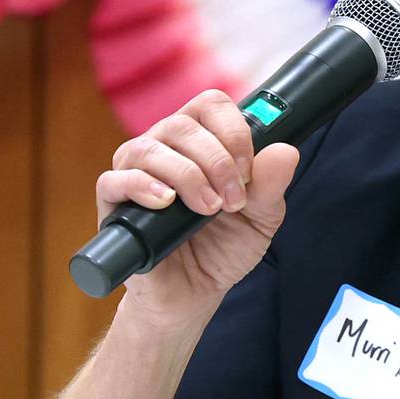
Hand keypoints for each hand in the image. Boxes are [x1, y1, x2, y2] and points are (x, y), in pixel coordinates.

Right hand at [94, 89, 299, 330]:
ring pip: (149, 148)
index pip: (211, 105)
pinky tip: (166, 203)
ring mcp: (135, 172)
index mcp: (201, 142)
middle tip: (232, 200)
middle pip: (181, 124)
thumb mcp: (261, 218)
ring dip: (187, 176)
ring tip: (208, 210)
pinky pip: (114, 179)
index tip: (249, 171)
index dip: (233, 130)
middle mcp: (165, 148)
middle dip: (216, 161)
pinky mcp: (113, 203)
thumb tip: (286, 151)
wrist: (194, 294)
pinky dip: (142, 186)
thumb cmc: (223, 248)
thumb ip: (271, 185)